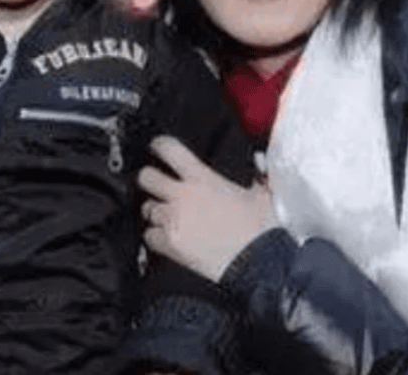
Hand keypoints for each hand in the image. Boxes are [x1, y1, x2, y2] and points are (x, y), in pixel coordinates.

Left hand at [138, 136, 276, 281]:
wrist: (258, 262)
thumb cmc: (261, 230)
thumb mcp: (261, 195)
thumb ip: (254, 180)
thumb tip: (259, 176)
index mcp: (203, 179)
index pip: (170, 150)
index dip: (159, 145)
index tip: (156, 147)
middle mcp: (183, 196)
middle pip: (146, 177)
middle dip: (149, 179)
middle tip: (156, 184)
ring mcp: (173, 220)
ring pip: (146, 208)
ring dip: (155, 211)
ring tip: (169, 216)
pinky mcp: (170, 243)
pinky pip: (149, 236)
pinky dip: (155, 237)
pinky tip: (167, 237)